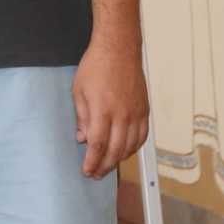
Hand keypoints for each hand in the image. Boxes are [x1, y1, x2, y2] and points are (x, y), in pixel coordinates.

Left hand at [73, 36, 149, 177]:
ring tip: (108, 165)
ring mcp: (136, 113)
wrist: (118, 49)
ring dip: (119, 159)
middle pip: (116, 150)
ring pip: (131, 146)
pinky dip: (134, 147)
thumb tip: (82, 138)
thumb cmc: (96, 66)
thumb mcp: (79, 91)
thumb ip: (81, 117)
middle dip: (105, 166)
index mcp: (102, 111)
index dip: (92, 162)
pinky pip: (142, 136)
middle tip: (96, 173)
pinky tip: (125, 151)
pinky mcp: (144, 110)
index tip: (87, 171)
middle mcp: (122, 115)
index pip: (98, 145)